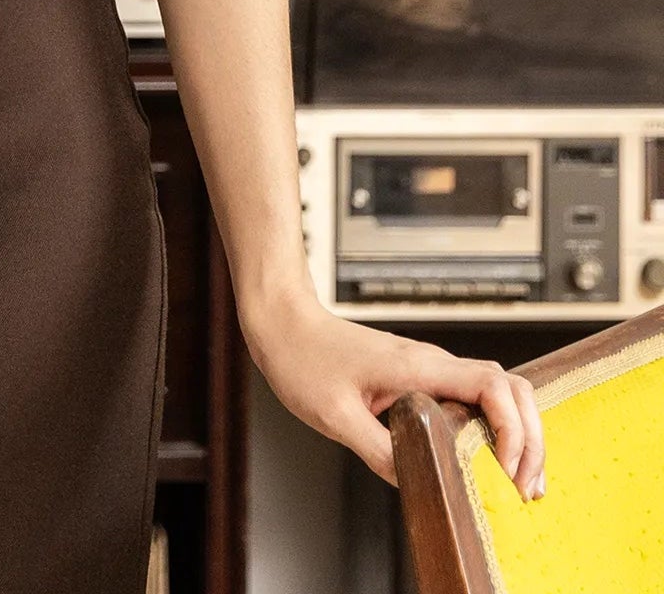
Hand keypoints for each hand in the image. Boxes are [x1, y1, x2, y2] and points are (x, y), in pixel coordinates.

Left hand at [248, 293, 546, 499]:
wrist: (282, 321)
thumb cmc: (301, 357)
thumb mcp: (334, 416)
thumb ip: (380, 451)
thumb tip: (420, 484)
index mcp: (418, 366)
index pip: (494, 386)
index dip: (515, 431)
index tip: (508, 472)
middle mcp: (432, 363)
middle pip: (511, 391)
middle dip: (530, 440)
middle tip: (526, 490)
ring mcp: (428, 369)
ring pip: (496, 395)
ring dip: (517, 436)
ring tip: (517, 485)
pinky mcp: (419, 378)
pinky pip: (470, 400)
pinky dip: (491, 429)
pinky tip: (487, 462)